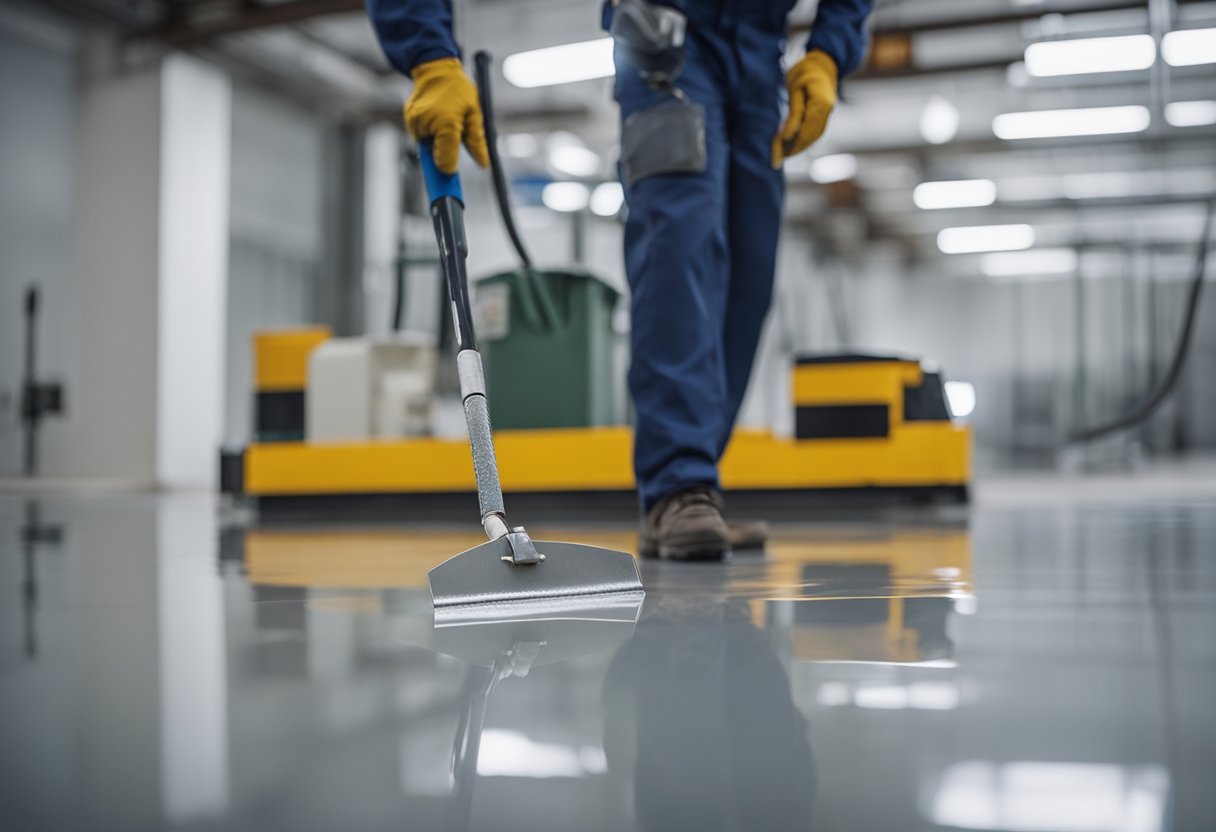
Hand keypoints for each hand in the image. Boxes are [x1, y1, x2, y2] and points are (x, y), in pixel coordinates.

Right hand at [405, 57, 489, 174]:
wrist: (435, 68)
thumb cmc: (459, 89)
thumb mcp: (475, 113)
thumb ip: (477, 141)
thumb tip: (483, 164)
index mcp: (447, 123)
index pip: (445, 160)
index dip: (449, 171)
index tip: (451, 185)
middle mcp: (427, 124)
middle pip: (434, 156)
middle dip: (444, 157)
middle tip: (452, 157)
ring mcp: (415, 121)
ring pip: (425, 147)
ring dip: (435, 145)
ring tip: (445, 125)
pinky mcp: (409, 119)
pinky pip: (419, 137)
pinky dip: (427, 136)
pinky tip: (435, 121)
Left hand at [771, 50, 837, 168]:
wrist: (822, 63)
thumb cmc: (805, 72)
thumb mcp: (795, 89)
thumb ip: (794, 113)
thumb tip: (788, 136)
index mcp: (822, 103)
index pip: (808, 130)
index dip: (795, 142)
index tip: (780, 151)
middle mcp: (828, 110)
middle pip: (812, 136)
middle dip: (795, 149)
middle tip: (778, 159)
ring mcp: (828, 113)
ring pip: (814, 136)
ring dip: (799, 147)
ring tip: (782, 156)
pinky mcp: (825, 115)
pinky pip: (815, 131)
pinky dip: (803, 140)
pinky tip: (791, 145)